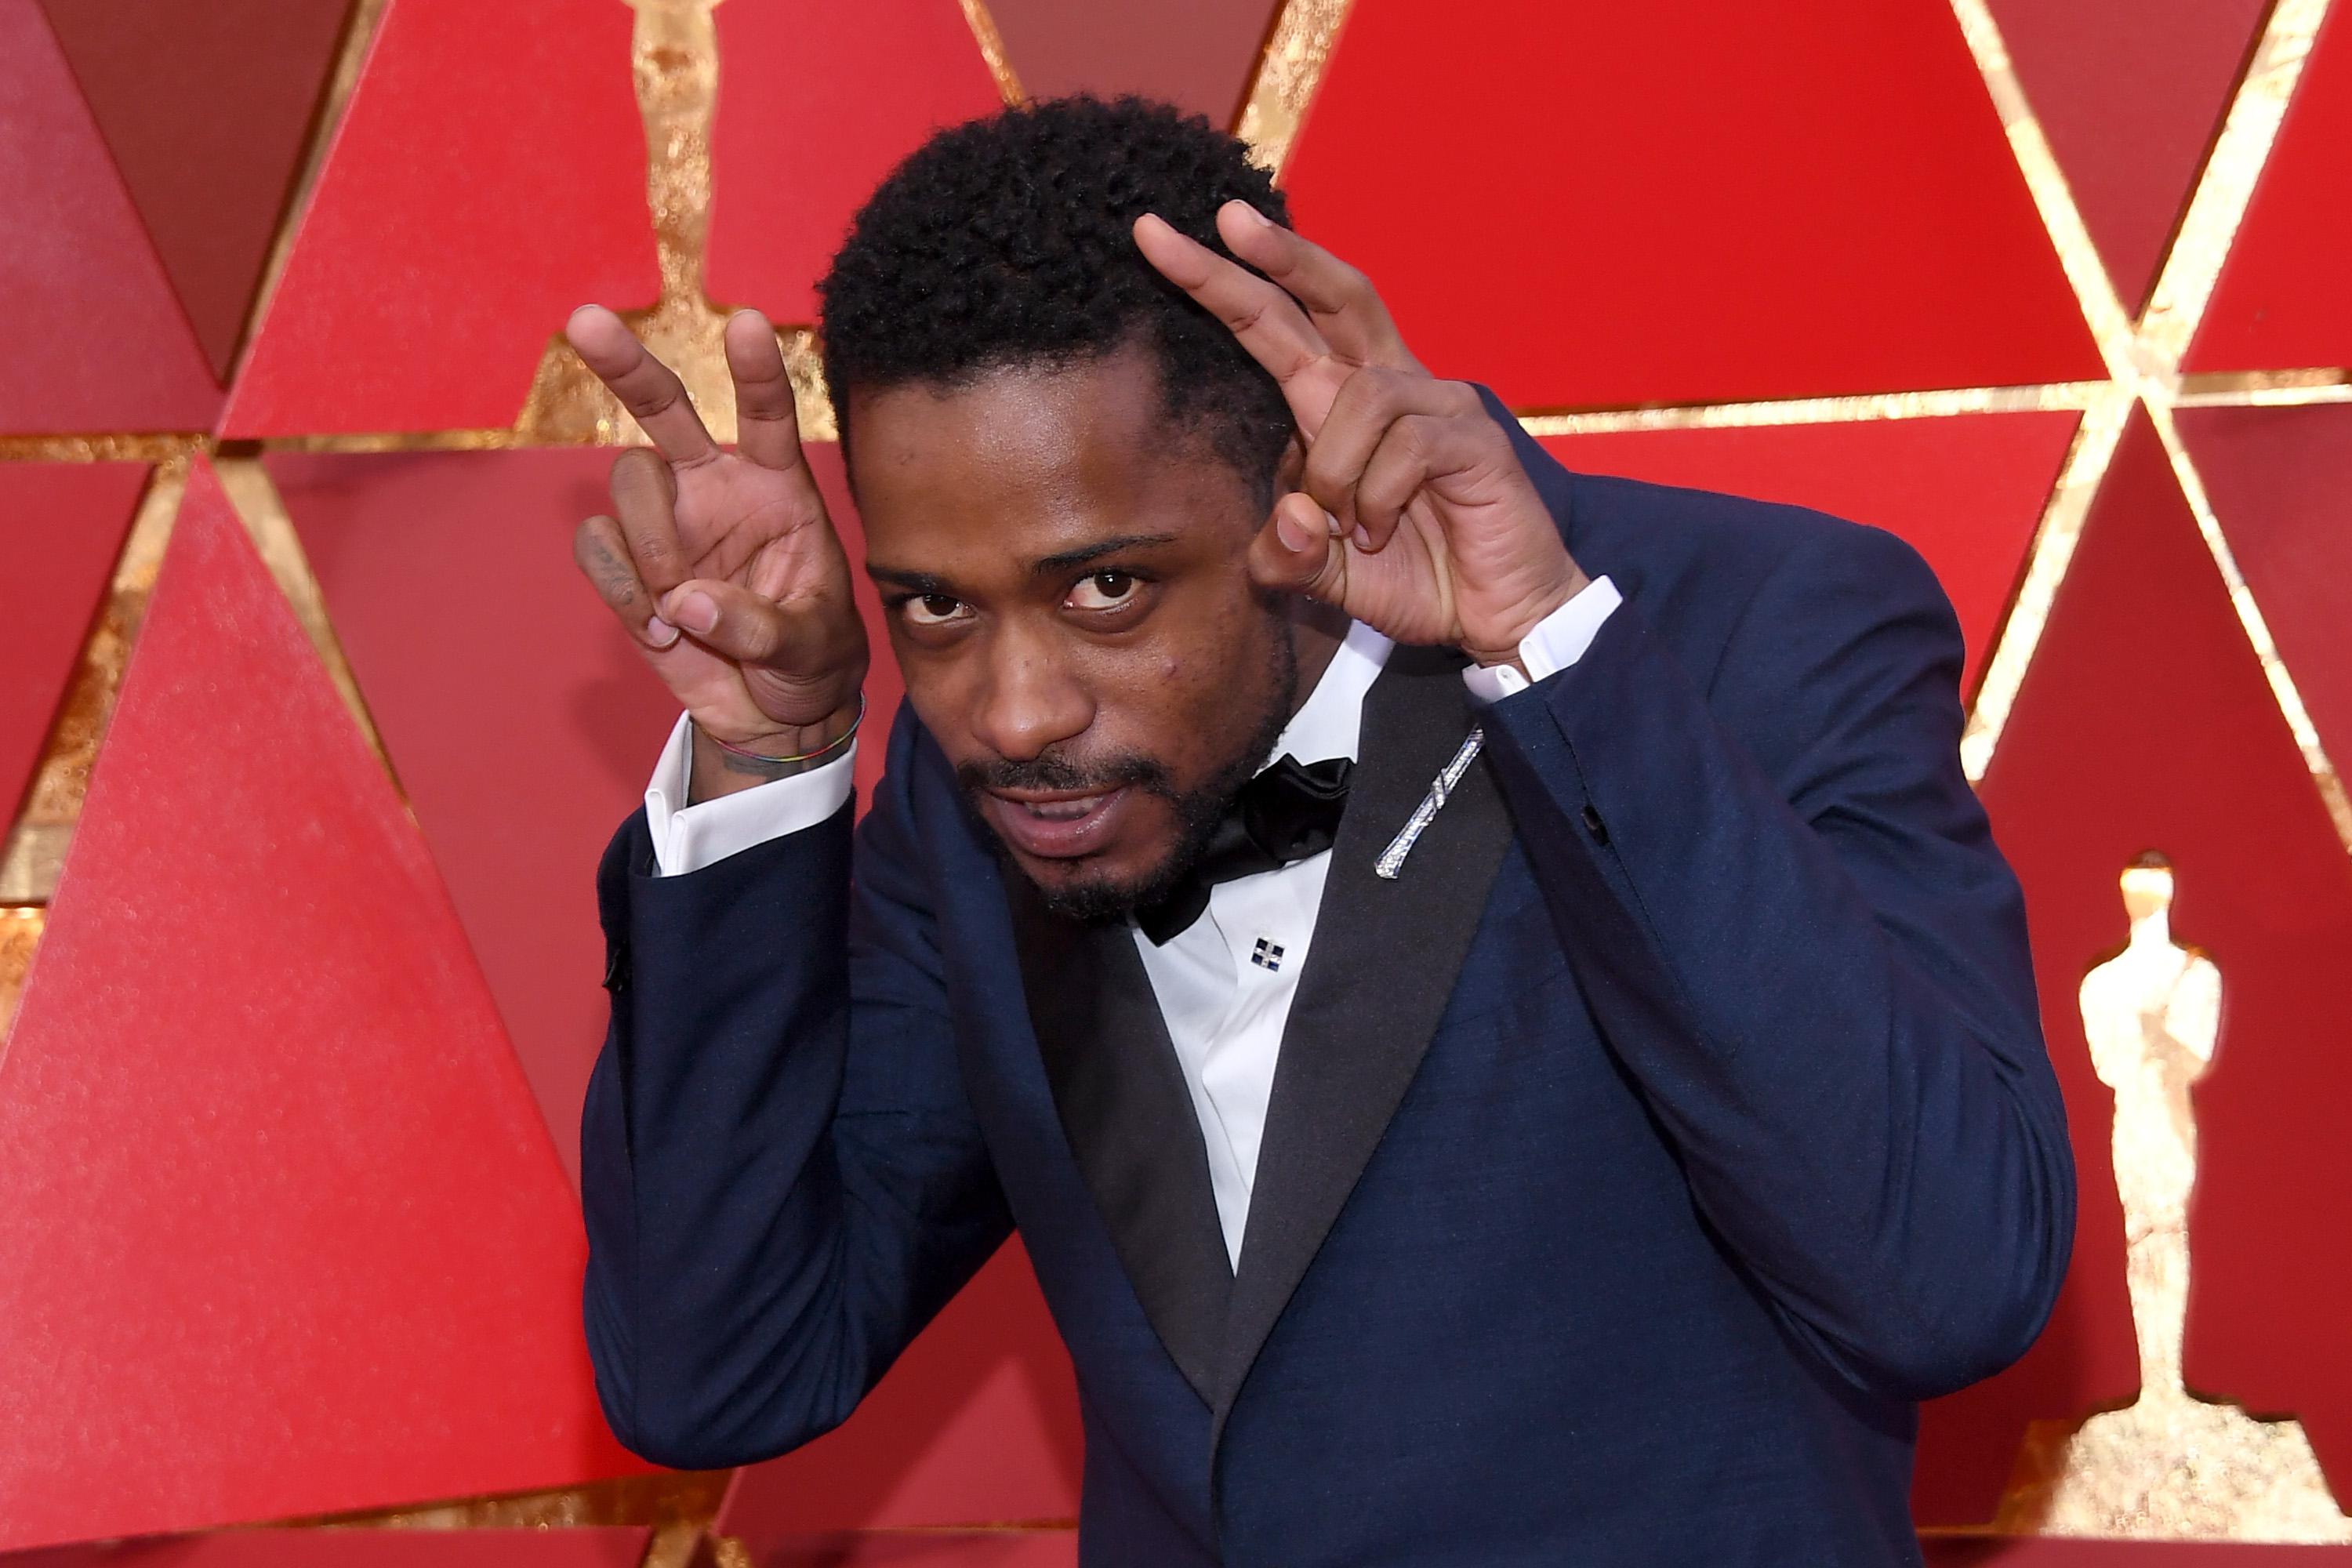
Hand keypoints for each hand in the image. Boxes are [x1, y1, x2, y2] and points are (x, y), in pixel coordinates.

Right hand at [565, 306, 867, 777]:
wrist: (772, 712)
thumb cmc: (809, 659)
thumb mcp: (812, 646)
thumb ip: (762, 626)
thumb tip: (686, 603)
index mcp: (778, 486)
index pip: (767, 415)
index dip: (756, 370)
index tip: (748, 322)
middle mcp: (715, 489)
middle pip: (664, 408)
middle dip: (626, 365)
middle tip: (585, 322)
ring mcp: (665, 523)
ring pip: (629, 484)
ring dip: (650, 543)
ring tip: (679, 604)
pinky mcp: (628, 564)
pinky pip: (598, 547)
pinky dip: (623, 588)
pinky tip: (660, 627)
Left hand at [1134, 204, 1588, 667]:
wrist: (1497, 619)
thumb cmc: (1414, 579)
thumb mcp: (1323, 575)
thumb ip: (1285, 553)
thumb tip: (1290, 514)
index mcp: (1342, 404)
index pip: (1278, 324)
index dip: (1223, 281)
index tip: (1156, 237)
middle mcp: (1390, 386)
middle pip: (1336, 295)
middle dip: (1279, 256)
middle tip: (1227, 220)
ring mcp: (1438, 403)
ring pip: (1359, 396)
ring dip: (1334, 470)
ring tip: (1350, 528)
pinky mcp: (1474, 436)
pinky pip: (1406, 445)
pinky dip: (1379, 496)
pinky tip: (1384, 529)